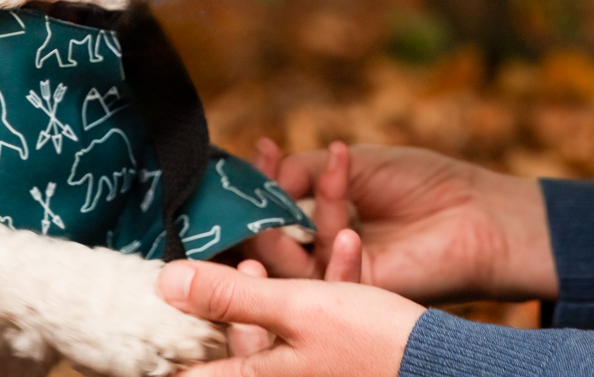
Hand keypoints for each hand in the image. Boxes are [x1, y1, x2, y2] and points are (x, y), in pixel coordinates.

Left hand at [158, 252, 423, 376]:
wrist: (443, 366)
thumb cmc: (373, 344)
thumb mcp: (298, 309)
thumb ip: (231, 295)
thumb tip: (166, 283)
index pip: (194, 371)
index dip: (168, 343)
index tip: (150, 310)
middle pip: (233, 336)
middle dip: (232, 288)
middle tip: (230, 248)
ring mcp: (309, 371)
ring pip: (276, 322)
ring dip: (279, 277)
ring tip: (292, 231)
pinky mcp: (336, 360)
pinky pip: (313, 322)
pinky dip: (322, 284)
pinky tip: (344, 243)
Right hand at [241, 141, 555, 302]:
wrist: (479, 213)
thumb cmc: (425, 185)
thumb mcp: (357, 164)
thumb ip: (306, 170)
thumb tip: (264, 178)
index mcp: (322, 220)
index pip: (272, 211)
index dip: (260, 184)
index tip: (263, 147)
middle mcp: (324, 252)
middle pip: (265, 243)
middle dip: (258, 205)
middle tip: (265, 168)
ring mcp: (339, 276)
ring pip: (283, 263)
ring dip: (283, 218)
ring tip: (297, 177)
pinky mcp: (358, 295)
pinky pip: (323, 275)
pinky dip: (328, 230)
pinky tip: (342, 206)